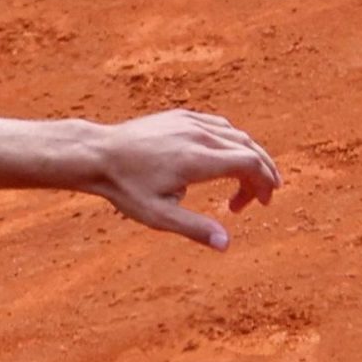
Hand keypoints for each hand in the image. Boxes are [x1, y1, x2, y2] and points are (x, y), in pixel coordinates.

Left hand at [89, 110, 280, 250]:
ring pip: (236, 135)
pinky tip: (226, 160)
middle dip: (263, 173)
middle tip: (260, 198)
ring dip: (250, 157)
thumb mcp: (158, 216)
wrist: (97, 154)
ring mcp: (191, 122)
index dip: (264, 183)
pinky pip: (219, 126)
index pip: (250, 163)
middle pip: (250, 148)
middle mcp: (199, 135)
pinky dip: (233, 143)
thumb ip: (194, 228)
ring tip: (247, 182)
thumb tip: (226, 244)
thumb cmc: (125, 188)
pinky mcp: (182, 117)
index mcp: (198, 159)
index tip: (261, 203)